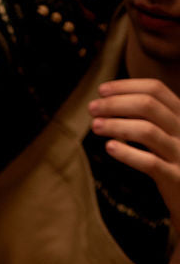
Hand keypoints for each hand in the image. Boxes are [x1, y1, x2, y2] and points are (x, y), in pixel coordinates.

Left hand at [90, 78, 179, 227]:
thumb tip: (112, 103)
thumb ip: (149, 118)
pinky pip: (150, 162)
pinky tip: (109, 147)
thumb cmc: (173, 161)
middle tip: (92, 108)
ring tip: (95, 126)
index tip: (101, 90)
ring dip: (117, 125)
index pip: (155, 90)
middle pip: (149, 106)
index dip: (127, 87)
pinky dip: (128, 154)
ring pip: (148, 131)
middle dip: (117, 104)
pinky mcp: (174, 177)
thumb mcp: (167, 134)